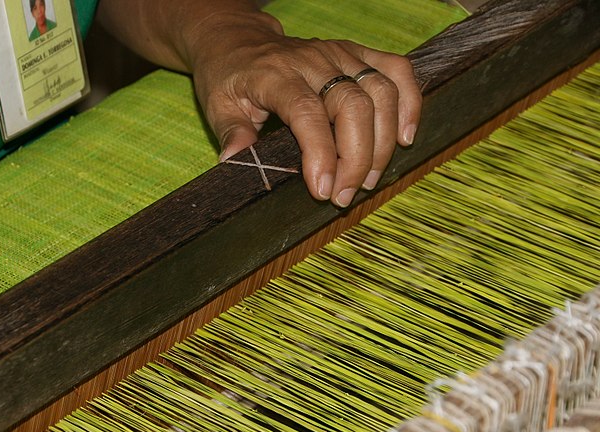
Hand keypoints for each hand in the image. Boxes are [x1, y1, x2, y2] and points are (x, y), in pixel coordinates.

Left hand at [189, 11, 420, 205]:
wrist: (240, 40)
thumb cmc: (229, 77)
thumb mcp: (218, 105)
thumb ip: (231, 132)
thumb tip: (235, 160)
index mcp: (276, 74)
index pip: (307, 113)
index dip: (321, 153)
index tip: (323, 190)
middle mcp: (314, 61)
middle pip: (353, 105)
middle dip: (356, 158)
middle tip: (345, 195)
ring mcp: (340, 54)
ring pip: (380, 91)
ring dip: (382, 141)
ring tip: (368, 179)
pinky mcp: (359, 53)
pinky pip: (397, 70)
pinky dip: (409, 103)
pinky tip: (404, 138)